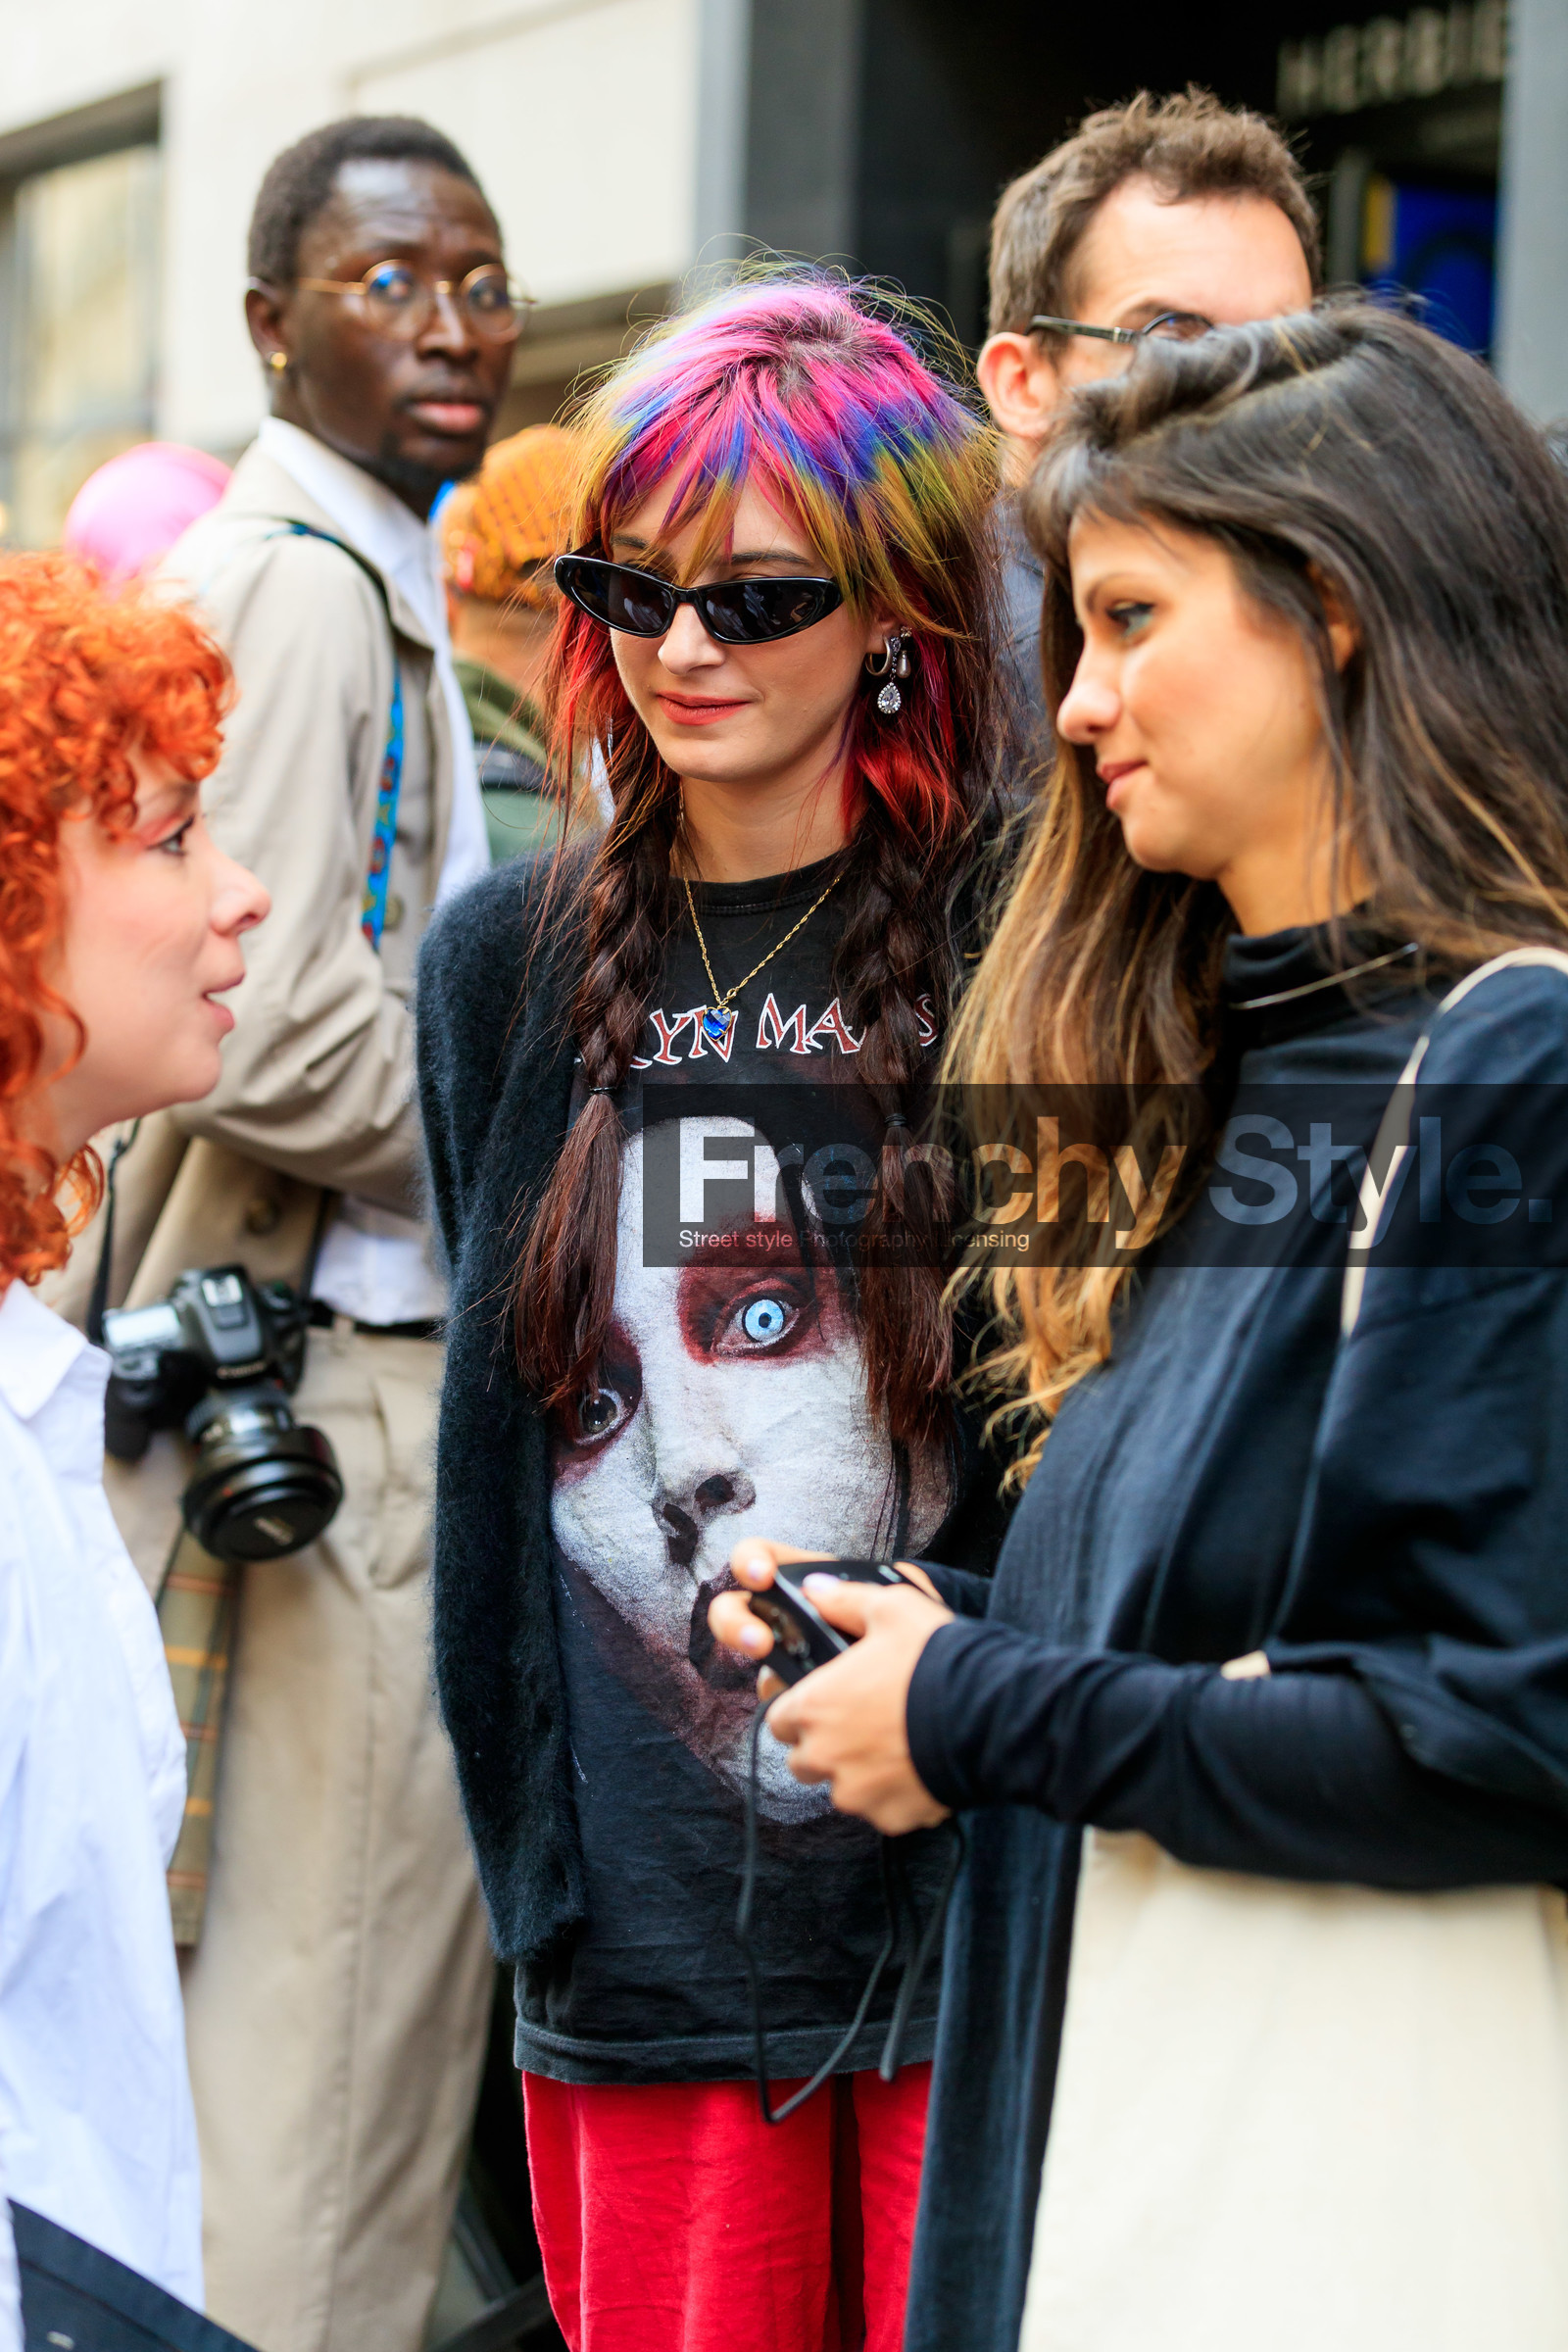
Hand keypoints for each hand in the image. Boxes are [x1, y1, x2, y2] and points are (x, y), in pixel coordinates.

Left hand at [707, 1539, 952, 1833]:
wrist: (991, 1714)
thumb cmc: (935, 1658)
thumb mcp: (891, 1609)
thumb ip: (844, 1601)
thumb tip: (815, 1590)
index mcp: (814, 1708)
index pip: (777, 1720)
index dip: (798, 1709)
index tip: (822, 1701)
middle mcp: (826, 1758)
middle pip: (804, 1761)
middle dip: (824, 1745)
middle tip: (861, 1722)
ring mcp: (858, 1795)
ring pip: (843, 1789)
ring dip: (859, 1772)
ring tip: (896, 1743)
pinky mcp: (891, 1819)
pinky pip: (882, 1809)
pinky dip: (895, 1794)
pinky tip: (919, 1764)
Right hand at [707, 1539, 941, 1697]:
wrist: (930, 1661)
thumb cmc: (909, 1618)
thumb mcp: (892, 1595)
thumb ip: (860, 1588)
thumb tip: (824, 1591)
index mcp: (800, 1578)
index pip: (755, 1557)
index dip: (749, 1562)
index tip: (763, 1577)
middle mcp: (785, 1616)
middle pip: (732, 1612)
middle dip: (734, 1625)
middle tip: (759, 1644)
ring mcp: (788, 1656)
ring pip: (754, 1663)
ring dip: (765, 1675)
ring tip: (790, 1688)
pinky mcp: (799, 1693)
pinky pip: (779, 1701)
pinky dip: (790, 1705)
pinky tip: (814, 1710)